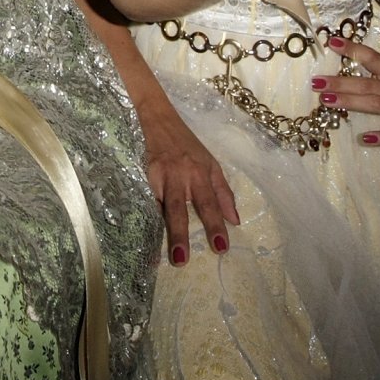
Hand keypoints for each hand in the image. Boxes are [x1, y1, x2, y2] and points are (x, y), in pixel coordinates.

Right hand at [140, 107, 237, 264]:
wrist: (158, 119)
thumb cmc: (187, 145)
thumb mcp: (211, 164)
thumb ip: (223, 192)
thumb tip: (235, 221)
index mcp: (201, 173)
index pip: (210, 203)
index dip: (215, 225)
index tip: (221, 248)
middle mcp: (182, 175)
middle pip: (183, 208)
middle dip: (184, 234)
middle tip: (186, 260)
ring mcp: (160, 176)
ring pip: (165, 208)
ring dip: (170, 232)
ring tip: (173, 256)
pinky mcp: (144, 176)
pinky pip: (149, 201)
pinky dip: (151, 219)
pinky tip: (149, 238)